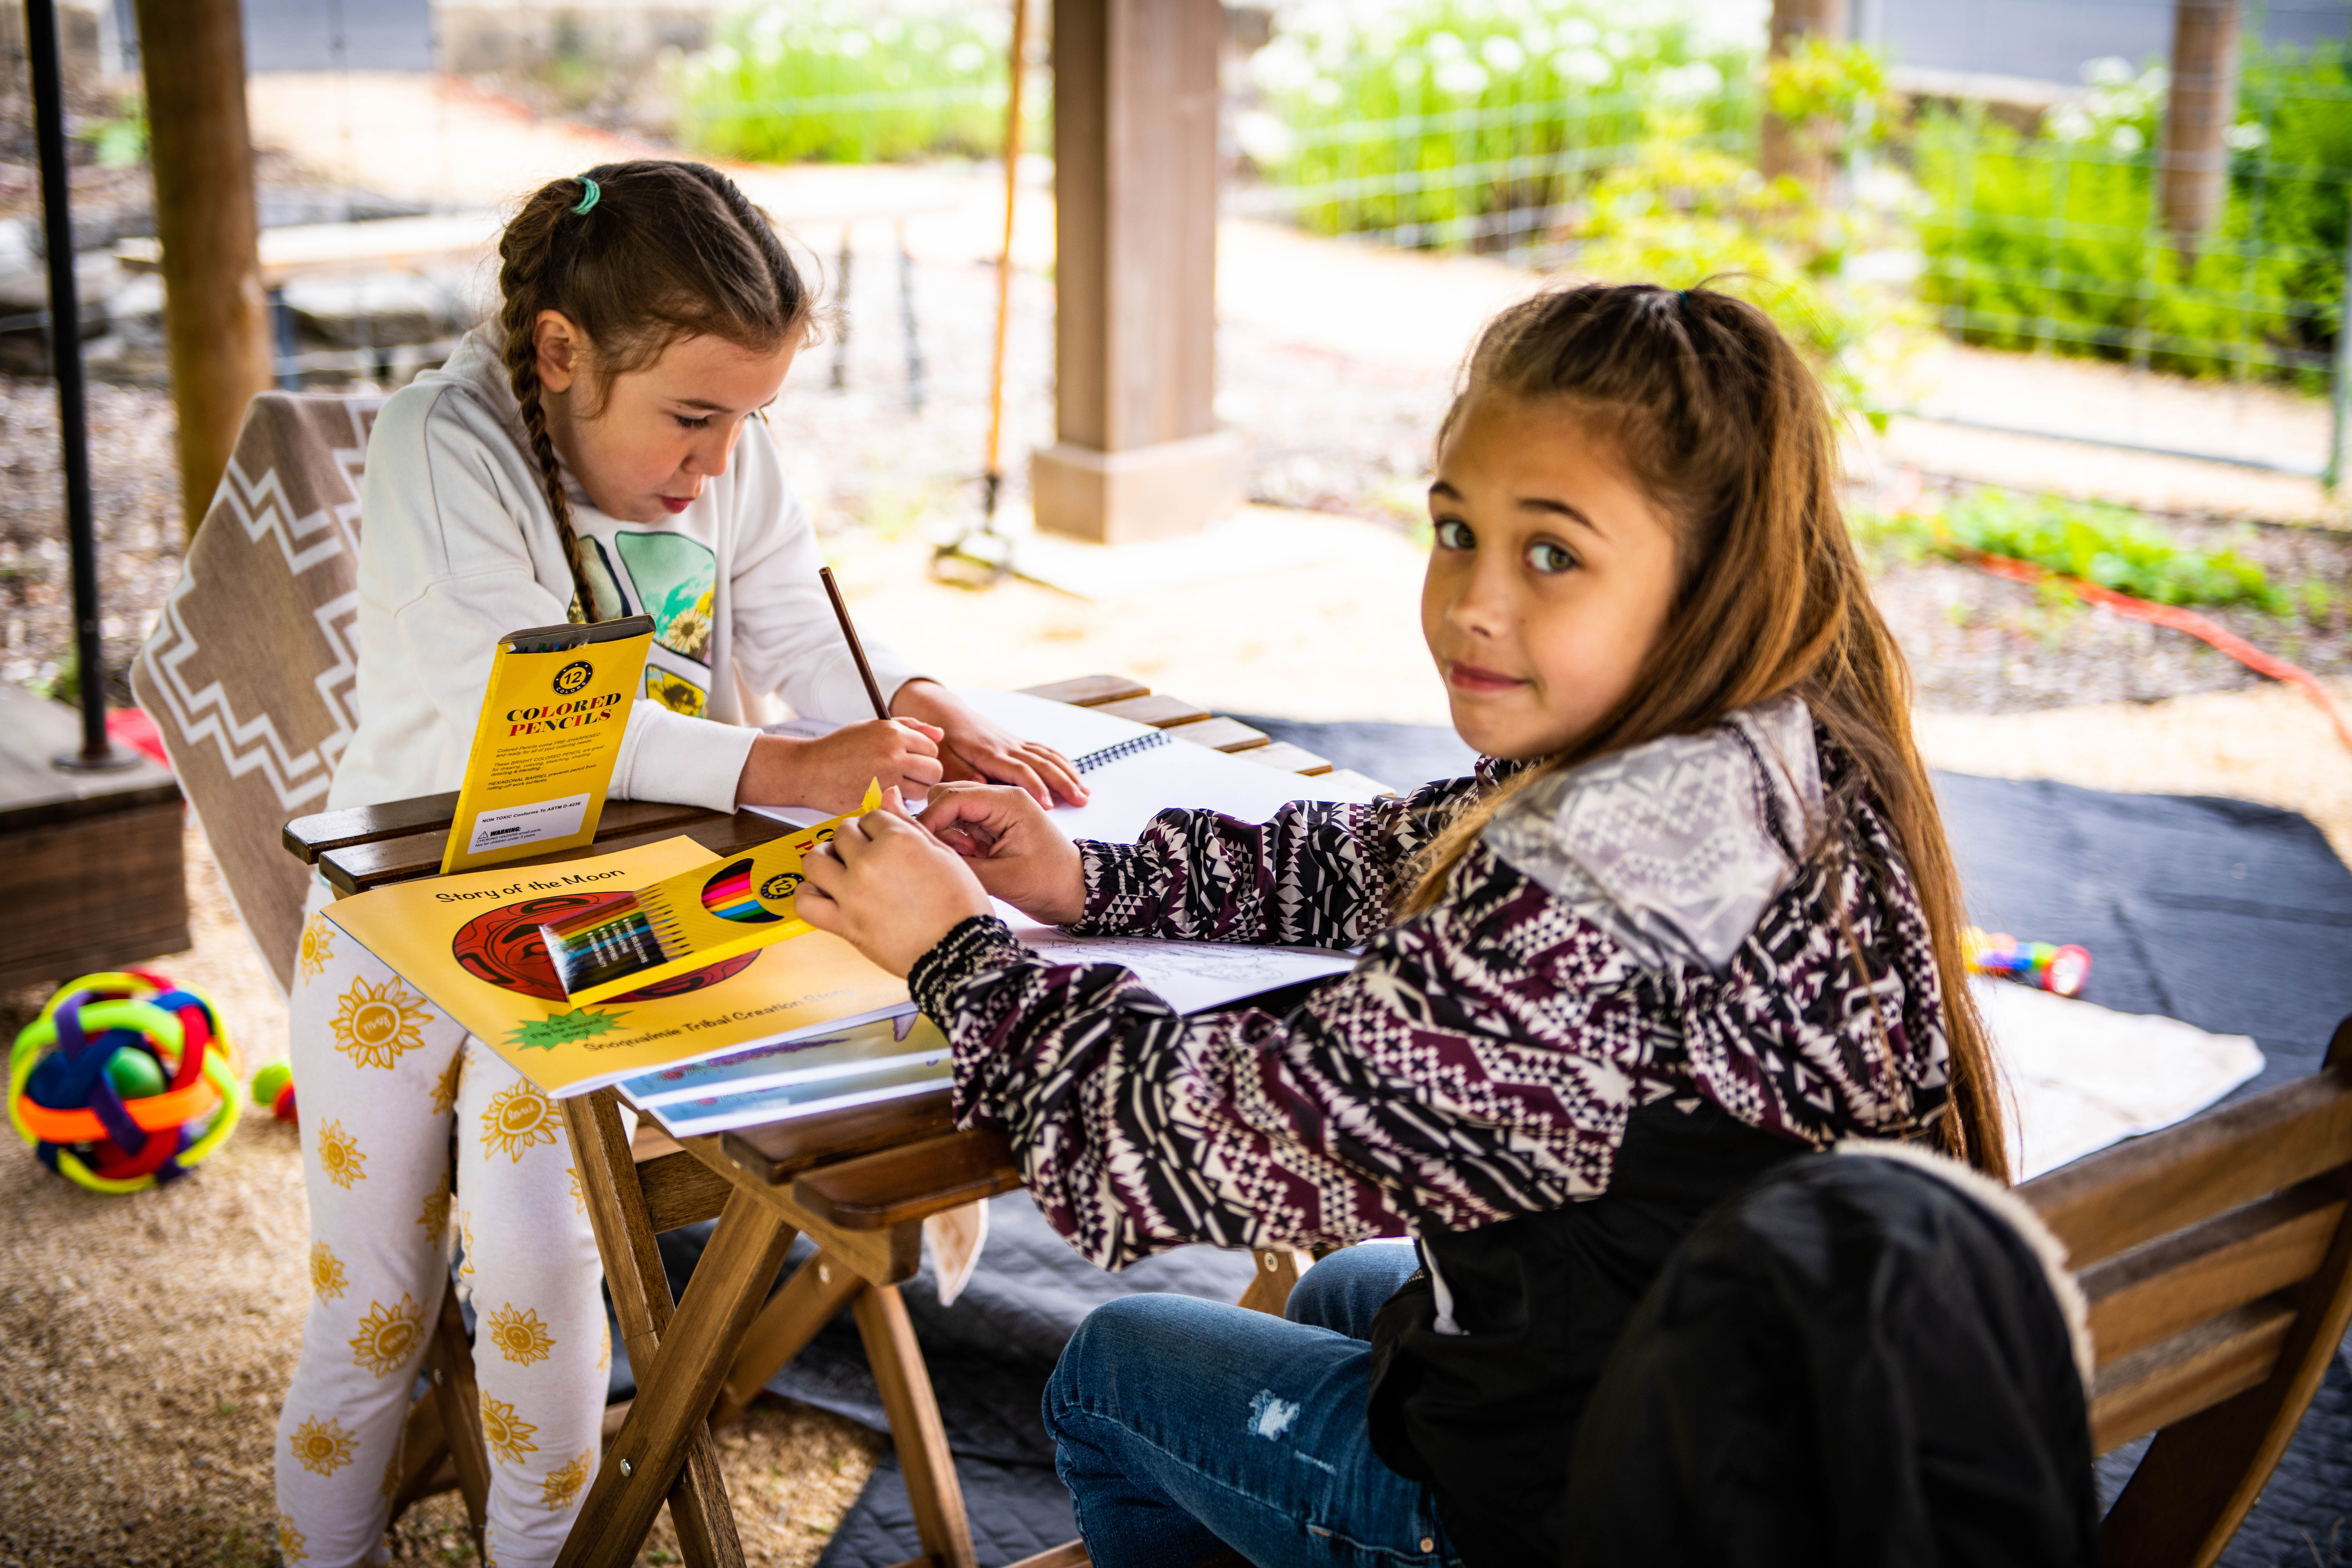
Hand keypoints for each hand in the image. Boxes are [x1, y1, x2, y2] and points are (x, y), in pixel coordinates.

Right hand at [735, 719, 943, 812]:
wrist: (809, 770)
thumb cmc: (841, 748)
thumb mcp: (873, 727)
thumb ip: (910, 727)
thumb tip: (940, 735)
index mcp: (893, 733)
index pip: (932, 749)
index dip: (923, 758)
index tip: (909, 763)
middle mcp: (892, 754)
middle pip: (934, 771)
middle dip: (924, 777)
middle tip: (906, 779)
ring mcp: (885, 779)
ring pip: (923, 792)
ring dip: (913, 793)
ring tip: (893, 788)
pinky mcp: (876, 801)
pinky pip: (903, 807)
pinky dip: (896, 805)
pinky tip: (881, 798)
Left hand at [796, 791, 993, 975]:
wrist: (960, 951)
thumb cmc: (960, 905)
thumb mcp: (943, 854)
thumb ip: (909, 823)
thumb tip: (889, 793)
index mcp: (898, 840)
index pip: (872, 816)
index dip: (879, 827)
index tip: (885, 839)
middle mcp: (870, 862)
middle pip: (843, 833)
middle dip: (853, 838)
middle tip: (866, 853)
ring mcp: (853, 893)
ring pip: (815, 860)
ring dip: (824, 858)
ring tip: (838, 866)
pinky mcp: (845, 923)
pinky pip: (807, 903)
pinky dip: (807, 895)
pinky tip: (821, 892)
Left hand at [890, 680, 1087, 808]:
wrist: (944, 712)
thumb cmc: (942, 740)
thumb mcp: (942, 758)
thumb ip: (960, 772)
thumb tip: (982, 785)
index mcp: (989, 753)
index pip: (1018, 770)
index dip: (1035, 786)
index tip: (1049, 805)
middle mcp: (1007, 747)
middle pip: (1041, 763)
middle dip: (1063, 782)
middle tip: (1081, 801)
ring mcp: (1015, 743)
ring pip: (1047, 756)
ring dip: (1068, 774)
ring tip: (1085, 794)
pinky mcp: (1017, 742)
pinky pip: (1045, 751)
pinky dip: (1062, 763)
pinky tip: (1075, 775)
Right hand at [918, 781, 1086, 925]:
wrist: (1075, 893)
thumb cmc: (1050, 883)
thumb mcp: (1004, 879)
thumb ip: (962, 865)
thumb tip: (925, 856)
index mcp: (1008, 800)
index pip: (953, 797)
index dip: (930, 820)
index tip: (921, 845)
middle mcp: (1000, 798)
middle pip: (947, 797)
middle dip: (939, 825)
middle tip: (956, 855)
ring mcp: (995, 812)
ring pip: (951, 811)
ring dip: (949, 835)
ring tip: (969, 859)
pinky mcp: (991, 827)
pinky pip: (960, 826)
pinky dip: (957, 842)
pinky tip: (973, 860)